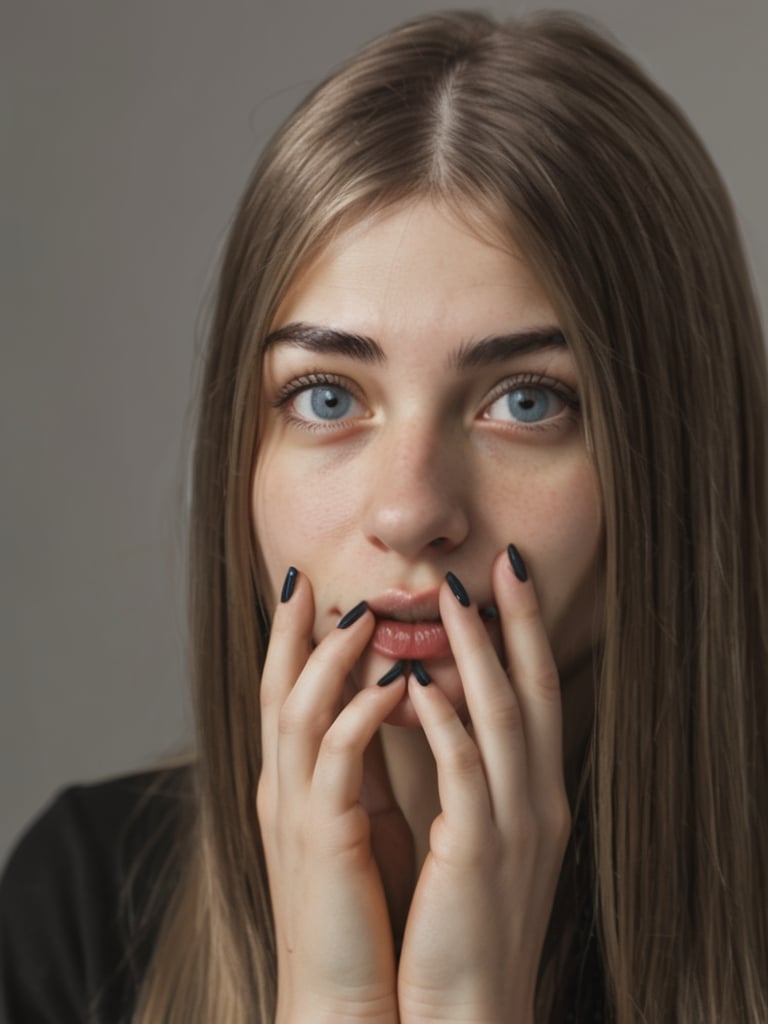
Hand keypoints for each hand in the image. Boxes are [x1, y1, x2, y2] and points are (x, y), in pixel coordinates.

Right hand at [257, 572, 405, 1023]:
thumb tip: (391, 703)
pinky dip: (362, 713)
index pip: (288, 693)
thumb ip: (366, 764)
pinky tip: (396, 682)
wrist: (346, 1004)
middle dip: (290, 630)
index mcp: (297, 785)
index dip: (293, 640)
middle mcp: (286, 789)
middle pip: (277, 687)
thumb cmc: (362, 913)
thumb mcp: (362, 824)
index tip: (309, 590)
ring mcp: (298, 812)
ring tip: (361, 613)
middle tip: (306, 577)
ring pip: (299, 710)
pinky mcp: (323, 840)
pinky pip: (337, 760)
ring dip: (330, 657)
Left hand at [397, 548, 570, 1023]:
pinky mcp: (477, 852)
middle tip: (505, 562)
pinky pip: (463, 771)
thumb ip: (472, 774)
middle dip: (519, 623)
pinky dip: (444, 720)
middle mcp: (537, 800)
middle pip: (533, 691)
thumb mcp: (482, 837)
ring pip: (500, 718)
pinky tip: (418, 680)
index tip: (510, 578)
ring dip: (478, 653)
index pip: (537, 694)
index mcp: (536, 795)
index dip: (527, 634)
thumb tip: (442, 705)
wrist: (469, 1011)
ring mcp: (513, 825)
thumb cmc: (467, 920)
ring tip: (453, 598)